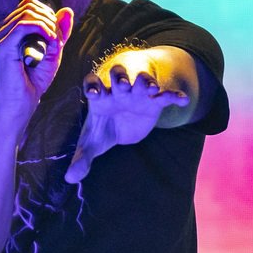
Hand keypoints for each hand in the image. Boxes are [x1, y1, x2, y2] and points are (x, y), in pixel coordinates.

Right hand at [0, 0, 74, 133]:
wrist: (19, 106)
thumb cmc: (32, 82)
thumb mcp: (51, 52)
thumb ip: (58, 31)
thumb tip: (67, 10)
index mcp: (5, 31)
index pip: (27, 5)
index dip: (47, 13)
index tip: (56, 34)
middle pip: (28, 5)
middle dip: (49, 19)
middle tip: (57, 40)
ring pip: (28, 13)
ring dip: (48, 25)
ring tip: (54, 43)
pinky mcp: (2, 46)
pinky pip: (25, 24)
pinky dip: (43, 29)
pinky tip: (50, 42)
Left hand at [65, 60, 189, 183]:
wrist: (124, 124)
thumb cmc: (104, 128)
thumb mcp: (91, 144)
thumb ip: (81, 159)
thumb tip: (69, 178)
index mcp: (100, 97)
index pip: (93, 83)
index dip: (92, 85)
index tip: (93, 93)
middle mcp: (118, 91)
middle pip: (118, 74)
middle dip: (120, 77)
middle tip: (123, 84)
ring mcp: (137, 94)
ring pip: (142, 79)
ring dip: (146, 81)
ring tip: (150, 88)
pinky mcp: (154, 102)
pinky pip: (165, 95)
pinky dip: (174, 95)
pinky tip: (182, 99)